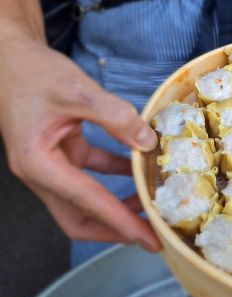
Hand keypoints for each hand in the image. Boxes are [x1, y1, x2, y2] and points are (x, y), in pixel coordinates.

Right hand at [0, 33, 160, 250]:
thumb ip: (116, 117)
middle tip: (152, 236)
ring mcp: (51, 165)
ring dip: (118, 206)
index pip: (87, 202)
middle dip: (116, 230)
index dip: (121, 222)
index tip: (149, 238)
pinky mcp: (61, 152)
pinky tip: (141, 170)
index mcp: (38, 164)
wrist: (7, 57)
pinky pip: (92, 173)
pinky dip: (116, 174)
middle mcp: (41, 173)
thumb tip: (148, 143)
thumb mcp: (78, 91)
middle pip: (80, 219)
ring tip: (152, 207)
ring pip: (86, 201)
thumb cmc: (33, 72)